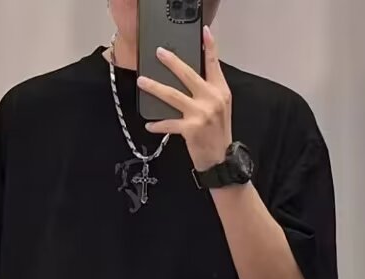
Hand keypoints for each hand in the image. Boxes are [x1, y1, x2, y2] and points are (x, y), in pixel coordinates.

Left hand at [138, 28, 231, 173]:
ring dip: (154, 87)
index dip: (210, 46)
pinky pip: (169, 123)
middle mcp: (212, 99)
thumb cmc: (218, 134)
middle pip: (188, 74)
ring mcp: (201, 113)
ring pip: (172, 95)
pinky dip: (158, 124)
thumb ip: (209, 91)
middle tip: (159, 52)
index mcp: (220, 91)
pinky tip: (149, 124)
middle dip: (172, 62)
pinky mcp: (190, 128)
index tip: (204, 32)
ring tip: (142, 81)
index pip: (214, 64)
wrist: (221, 160)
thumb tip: (189, 78)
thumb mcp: (220, 107)